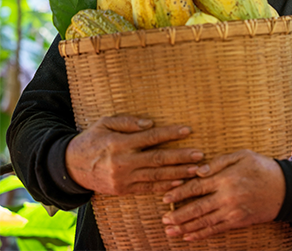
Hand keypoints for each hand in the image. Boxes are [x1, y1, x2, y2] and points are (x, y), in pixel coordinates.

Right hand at [65, 116, 203, 194]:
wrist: (70, 167)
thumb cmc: (91, 139)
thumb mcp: (105, 123)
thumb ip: (128, 121)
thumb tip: (151, 123)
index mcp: (119, 143)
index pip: (151, 138)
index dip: (171, 134)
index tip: (188, 130)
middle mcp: (123, 163)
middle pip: (158, 160)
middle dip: (181, 157)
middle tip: (200, 155)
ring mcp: (123, 179)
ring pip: (156, 176)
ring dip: (179, 173)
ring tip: (196, 170)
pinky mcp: (123, 190)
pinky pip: (148, 189)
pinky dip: (165, 186)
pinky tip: (179, 182)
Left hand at [161, 149, 285, 240]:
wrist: (284, 188)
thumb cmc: (261, 167)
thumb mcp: (242, 155)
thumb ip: (219, 162)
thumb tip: (198, 170)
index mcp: (226, 178)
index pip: (197, 187)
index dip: (179, 193)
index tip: (166, 197)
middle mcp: (227, 197)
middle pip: (197, 208)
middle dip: (178, 215)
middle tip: (164, 219)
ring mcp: (232, 212)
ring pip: (204, 222)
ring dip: (185, 228)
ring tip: (170, 231)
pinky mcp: (238, 222)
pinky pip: (216, 230)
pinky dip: (201, 235)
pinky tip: (189, 237)